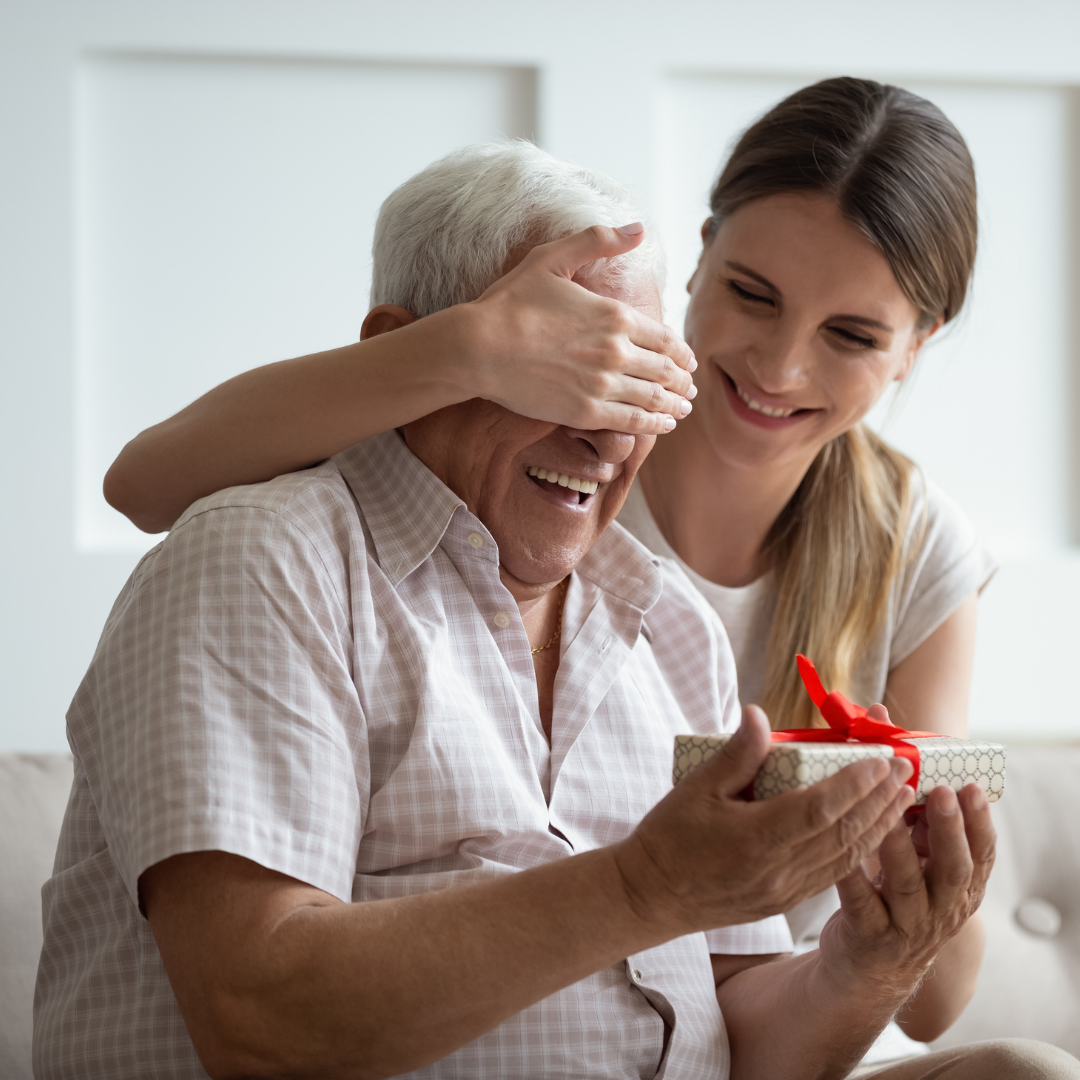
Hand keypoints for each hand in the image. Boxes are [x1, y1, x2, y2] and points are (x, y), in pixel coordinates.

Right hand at [464, 225, 695, 435]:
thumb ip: (597, 241)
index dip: (681, 353)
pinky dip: (654, 424)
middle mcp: (616, 351)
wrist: (478, 347)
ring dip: (674, 404)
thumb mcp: (552, 258)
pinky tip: (663, 424)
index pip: (664, 338)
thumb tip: (637, 228)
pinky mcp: (586, 412)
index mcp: (615, 315)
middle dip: (681, 381)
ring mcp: (602, 384)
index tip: (688, 361)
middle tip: (688, 388)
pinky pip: (633, 421)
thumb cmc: (510, 302)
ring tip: (681, 409)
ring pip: (654, 398)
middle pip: (665, 370)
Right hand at [613, 705, 915, 937]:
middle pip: (842, 833)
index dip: (854, 785)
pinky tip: (873, 833)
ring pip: (845, 857)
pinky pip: (833, 874)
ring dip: (878, 826)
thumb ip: (736, 754)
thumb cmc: (669, 837)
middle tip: (905, 768)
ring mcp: (784, 890)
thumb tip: (759, 713)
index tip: (880, 760)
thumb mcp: (695, 788)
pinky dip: (860, 851)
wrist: (651, 896)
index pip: (819, 810)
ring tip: (902, 797)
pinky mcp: (784, 901)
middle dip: (879, 800)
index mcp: (754, 839)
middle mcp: (777, 870)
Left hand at [817, 753, 995, 1006]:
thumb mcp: (911, 851)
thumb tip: (880, 717)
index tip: (969, 787)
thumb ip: (905, 794)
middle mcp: (942, 907)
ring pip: (906, 886)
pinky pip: (862, 905)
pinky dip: (854, 879)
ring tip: (886, 819)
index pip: (982, 853)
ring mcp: (908, 925)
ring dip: (898, 850)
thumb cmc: (890, 889)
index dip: (979, 821)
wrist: (868, 965)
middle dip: (948, 830)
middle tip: (940, 794)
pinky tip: (843, 855)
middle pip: (954, 870)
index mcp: (959, 883)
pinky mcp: (870, 936)